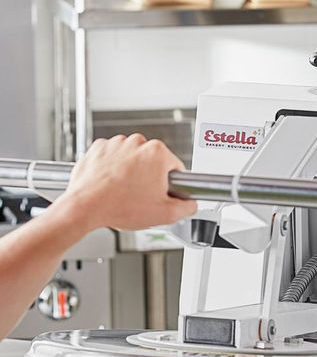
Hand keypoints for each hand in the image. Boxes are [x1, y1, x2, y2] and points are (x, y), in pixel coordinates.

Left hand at [55, 134, 196, 231]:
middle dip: (150, 178)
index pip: (175, 168)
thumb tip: (190, 204)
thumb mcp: (164, 214)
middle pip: (153, 162)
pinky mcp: (99, 148)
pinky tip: (111, 185)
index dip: (170, 185)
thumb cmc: (119, 207)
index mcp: (157, 153)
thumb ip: (186, 208)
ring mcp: (116, 143)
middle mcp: (137, 142)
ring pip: (132, 159)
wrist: (85, 207)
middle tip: (142, 197)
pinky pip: (112, 158)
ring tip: (124, 193)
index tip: (161, 194)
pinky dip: (112, 169)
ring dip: (131, 173)